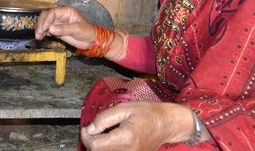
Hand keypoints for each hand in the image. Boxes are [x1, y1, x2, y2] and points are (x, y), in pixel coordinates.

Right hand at [34, 5, 96, 48]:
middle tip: (39, 33)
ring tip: (38, 37)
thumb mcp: (77, 29)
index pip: (52, 12)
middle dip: (41, 24)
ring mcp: (58, 23)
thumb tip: (50, 29)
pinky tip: (41, 37)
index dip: (46, 20)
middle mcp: (60, 16)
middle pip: (46, 16)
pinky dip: (43, 33)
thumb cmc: (87, 31)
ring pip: (45, 23)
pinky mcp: (57, 30)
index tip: (44, 28)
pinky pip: (47, 30)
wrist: (91, 40)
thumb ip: (64, 28)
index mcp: (66, 11)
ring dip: (40, 29)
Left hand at [80, 101, 194, 150]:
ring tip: (102, 134)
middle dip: (92, 142)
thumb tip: (90, 128)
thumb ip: (104, 118)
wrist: (167, 123)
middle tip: (93, 129)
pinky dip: (108, 149)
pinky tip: (110, 139)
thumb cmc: (148, 112)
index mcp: (125, 138)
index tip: (86, 127)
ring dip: (99, 147)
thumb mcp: (124, 108)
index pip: (96, 145)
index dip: (86, 136)